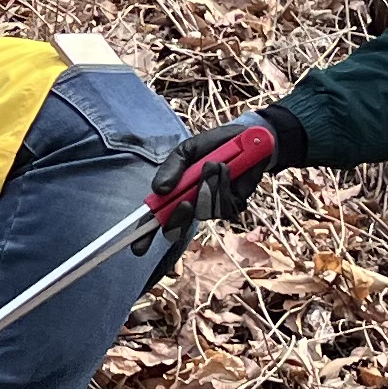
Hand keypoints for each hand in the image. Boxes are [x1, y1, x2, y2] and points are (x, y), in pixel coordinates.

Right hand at [147, 117, 281, 228]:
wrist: (249, 141)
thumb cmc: (214, 145)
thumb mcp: (186, 151)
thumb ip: (171, 168)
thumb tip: (159, 190)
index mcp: (176, 192)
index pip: (157, 215)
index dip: (146, 233)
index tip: (138, 247)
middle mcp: (192, 203)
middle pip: (176, 226)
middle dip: (179, 217)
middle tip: (186, 203)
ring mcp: (212, 207)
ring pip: (202, 212)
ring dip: (207, 186)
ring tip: (215, 164)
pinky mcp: (231, 207)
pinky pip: (222, 207)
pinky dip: (222, 186)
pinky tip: (228, 170)